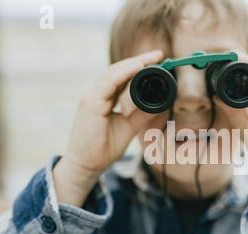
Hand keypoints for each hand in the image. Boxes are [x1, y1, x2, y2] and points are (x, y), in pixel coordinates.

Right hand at [53, 50, 163, 205]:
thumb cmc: (104, 148)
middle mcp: (96, 95)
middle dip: (138, 60)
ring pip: (112, 73)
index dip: (138, 67)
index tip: (157, 61)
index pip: (121, 77)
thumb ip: (141, 114)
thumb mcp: (129, 127)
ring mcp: (91, 98)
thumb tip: (160, 103)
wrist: (87, 166)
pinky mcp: (90, 104)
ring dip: (132, 63)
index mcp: (104, 99)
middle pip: (117, 70)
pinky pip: (108, 83)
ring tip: (151, 58)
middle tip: (158, 54)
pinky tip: (137, 68)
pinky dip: (123, 74)